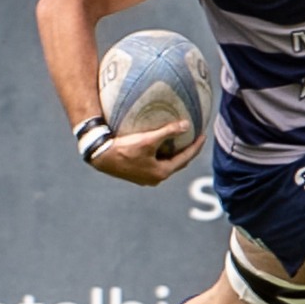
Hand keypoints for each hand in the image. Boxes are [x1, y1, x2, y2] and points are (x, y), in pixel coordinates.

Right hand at [89, 120, 206, 185]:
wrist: (100, 156)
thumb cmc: (125, 148)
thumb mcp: (148, 139)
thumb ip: (168, 132)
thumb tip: (186, 124)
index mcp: (161, 173)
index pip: (185, 158)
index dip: (196, 147)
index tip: (203, 136)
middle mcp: (155, 179)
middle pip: (177, 163)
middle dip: (187, 151)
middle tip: (195, 139)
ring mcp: (145, 178)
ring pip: (166, 164)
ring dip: (174, 154)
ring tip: (181, 142)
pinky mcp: (137, 174)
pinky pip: (156, 163)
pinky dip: (163, 155)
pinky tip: (161, 146)